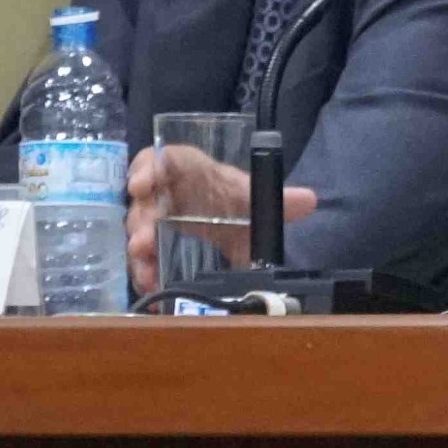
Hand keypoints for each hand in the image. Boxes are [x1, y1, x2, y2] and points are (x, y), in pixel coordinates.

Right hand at [124, 143, 314, 299]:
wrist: (230, 222)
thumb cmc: (232, 201)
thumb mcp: (252, 199)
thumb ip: (277, 200)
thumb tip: (309, 200)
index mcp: (186, 171)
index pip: (160, 160)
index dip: (147, 168)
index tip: (140, 185)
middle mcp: (164, 193)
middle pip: (144, 201)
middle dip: (141, 221)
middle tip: (143, 242)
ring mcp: (155, 219)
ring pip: (138, 231)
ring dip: (139, 250)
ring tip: (146, 270)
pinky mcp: (152, 246)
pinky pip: (142, 256)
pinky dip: (144, 271)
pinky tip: (149, 287)